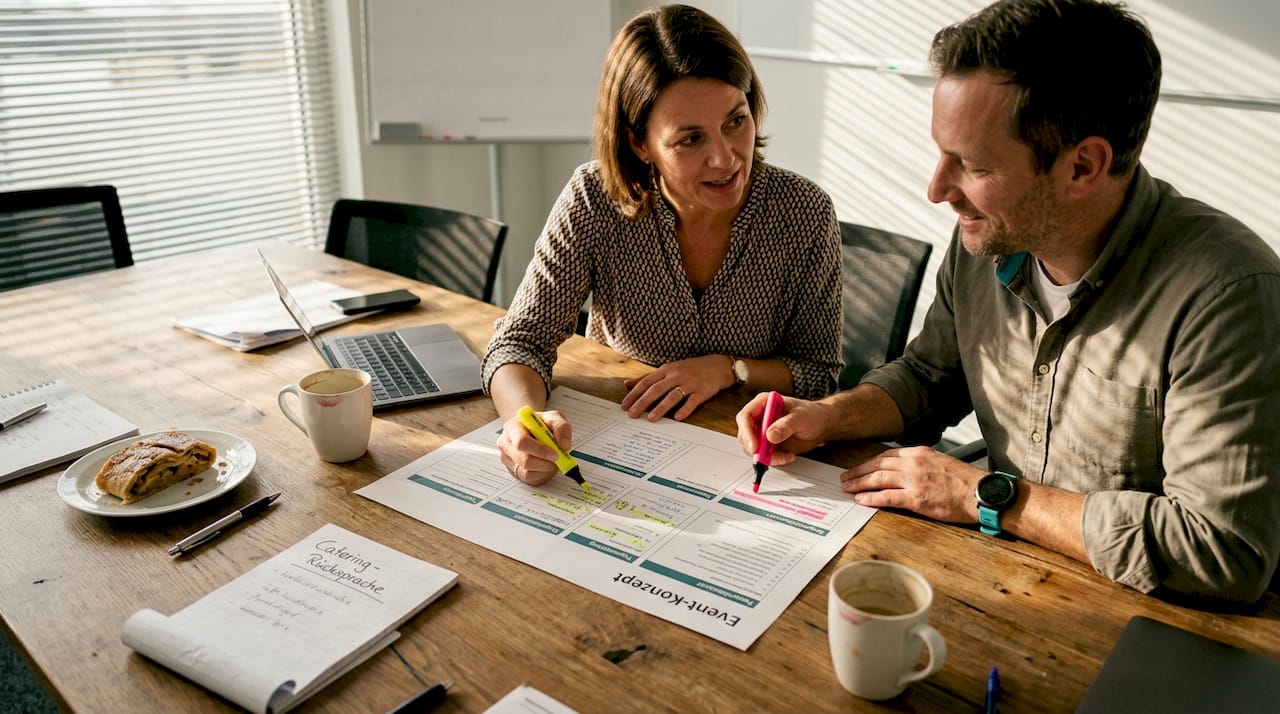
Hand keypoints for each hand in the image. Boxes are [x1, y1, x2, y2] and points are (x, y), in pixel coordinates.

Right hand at [496, 408, 571, 485]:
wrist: (532, 429)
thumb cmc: (540, 424)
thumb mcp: (554, 417)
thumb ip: (561, 427)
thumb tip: (564, 445)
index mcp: (513, 427)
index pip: (522, 442)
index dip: (540, 450)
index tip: (555, 453)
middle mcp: (506, 443)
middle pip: (524, 460)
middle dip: (545, 462)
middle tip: (558, 458)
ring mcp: (507, 459)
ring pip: (527, 472)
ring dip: (545, 468)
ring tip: (551, 459)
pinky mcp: (513, 471)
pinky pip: (529, 478)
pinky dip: (541, 474)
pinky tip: (545, 464)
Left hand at [622, 355, 732, 421]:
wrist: (718, 365)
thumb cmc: (690, 369)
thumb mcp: (668, 369)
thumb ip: (647, 377)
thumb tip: (627, 384)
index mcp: (666, 370)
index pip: (646, 382)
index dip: (634, 394)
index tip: (624, 406)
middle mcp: (676, 375)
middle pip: (656, 389)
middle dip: (643, 402)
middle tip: (632, 414)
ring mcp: (690, 383)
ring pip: (673, 396)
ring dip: (661, 407)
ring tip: (651, 419)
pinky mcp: (703, 391)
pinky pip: (693, 401)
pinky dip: (685, 409)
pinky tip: (678, 418)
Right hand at [734, 392, 831, 465]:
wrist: (822, 424)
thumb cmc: (812, 414)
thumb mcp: (801, 417)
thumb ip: (786, 425)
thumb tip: (769, 435)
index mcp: (764, 403)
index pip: (745, 416)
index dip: (747, 432)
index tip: (755, 446)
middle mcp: (760, 416)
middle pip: (745, 434)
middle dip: (755, 447)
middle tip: (766, 457)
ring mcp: (763, 431)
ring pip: (752, 447)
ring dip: (765, 456)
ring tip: (784, 456)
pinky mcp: (768, 443)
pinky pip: (763, 455)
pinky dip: (773, 459)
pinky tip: (788, 456)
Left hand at [840, 446, 986, 522]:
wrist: (980, 493)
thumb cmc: (964, 482)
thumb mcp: (940, 463)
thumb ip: (921, 464)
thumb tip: (904, 471)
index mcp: (919, 453)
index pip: (887, 456)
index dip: (869, 463)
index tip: (859, 468)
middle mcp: (914, 463)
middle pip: (878, 465)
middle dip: (858, 472)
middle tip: (845, 478)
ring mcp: (914, 480)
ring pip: (878, 479)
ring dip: (859, 483)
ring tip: (848, 488)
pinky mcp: (916, 498)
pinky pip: (886, 497)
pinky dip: (871, 498)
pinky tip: (861, 500)